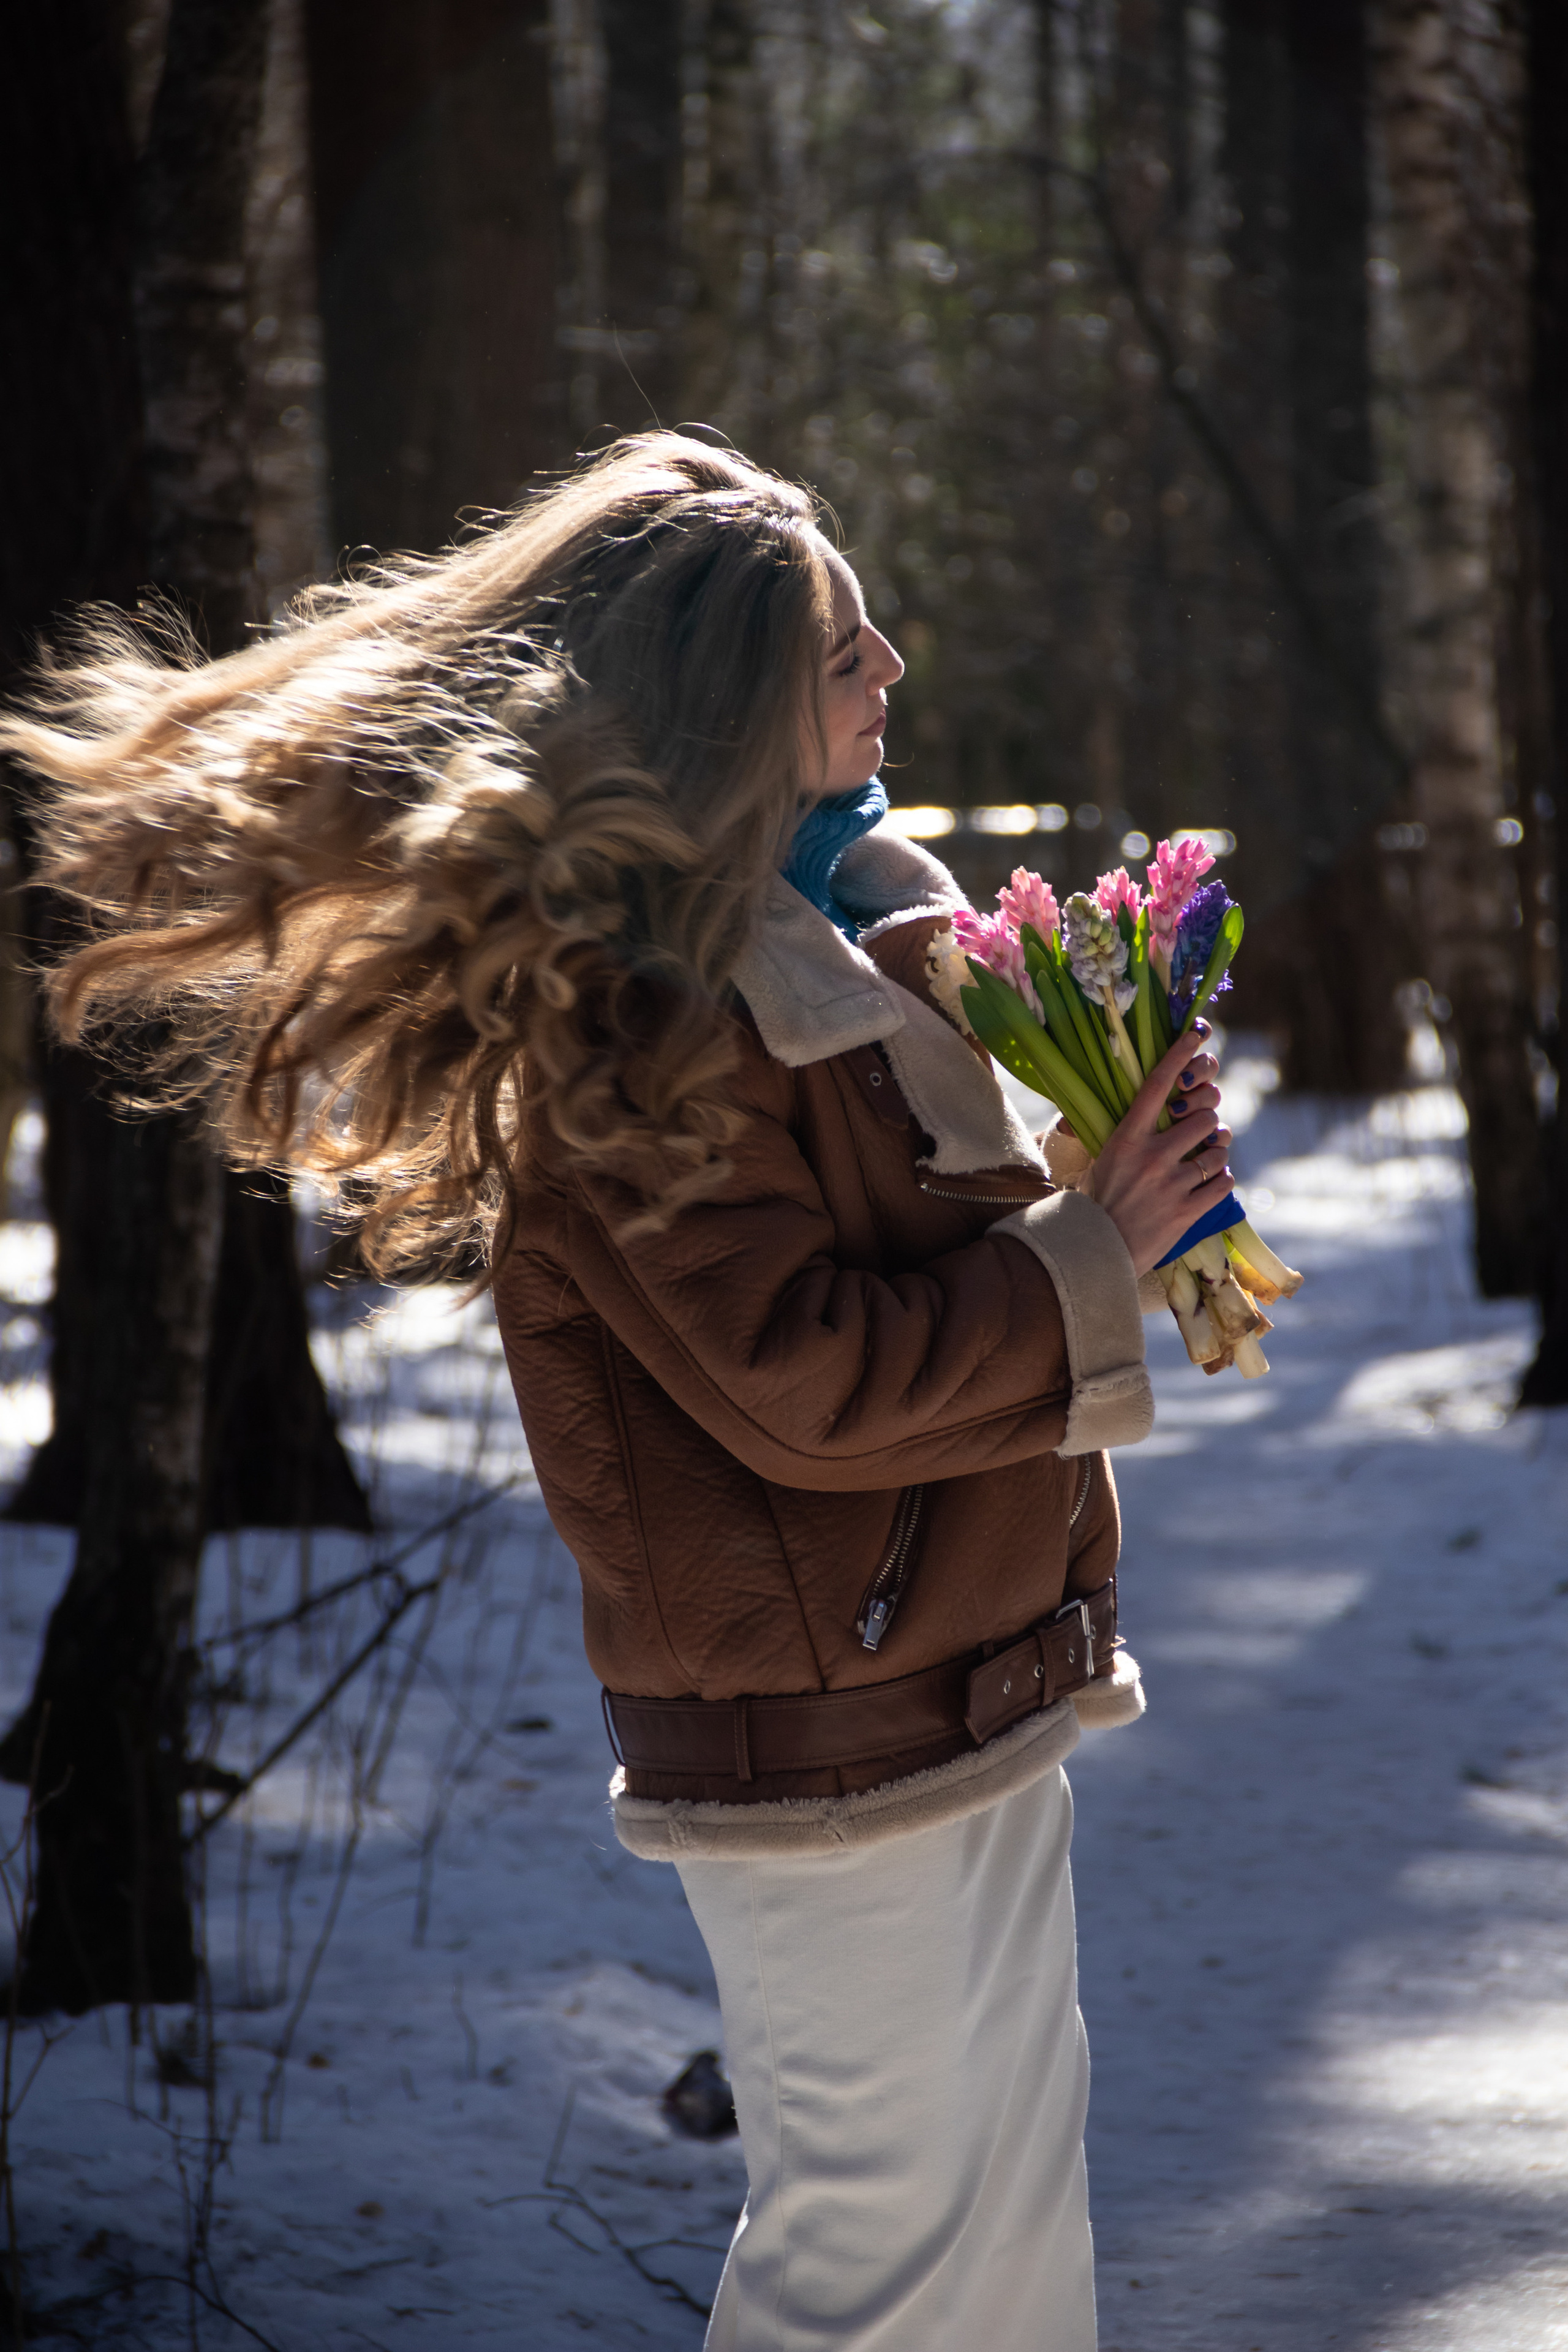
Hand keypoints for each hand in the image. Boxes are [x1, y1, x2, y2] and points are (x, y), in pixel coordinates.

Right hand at [1089, 1025, 1232, 1276]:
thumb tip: (1150, 1109)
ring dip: (1217, 1151)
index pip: (1157, 1085)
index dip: (1179, 1055)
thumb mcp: (1103, 1159)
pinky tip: (1210, 1182)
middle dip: (1208, 1120)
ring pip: (1218, 1149)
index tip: (1196, 1036)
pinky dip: (1220, 1179)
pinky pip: (1222, 1182)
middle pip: (1202, 1116)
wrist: (1096, 1251)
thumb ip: (1129, 1135)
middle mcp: (1152, 1156)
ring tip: (1207, 1157)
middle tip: (1203, 1128)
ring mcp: (1171, 1184)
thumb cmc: (1097, 1202)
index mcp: (1127, 1138)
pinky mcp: (1187, 1212)